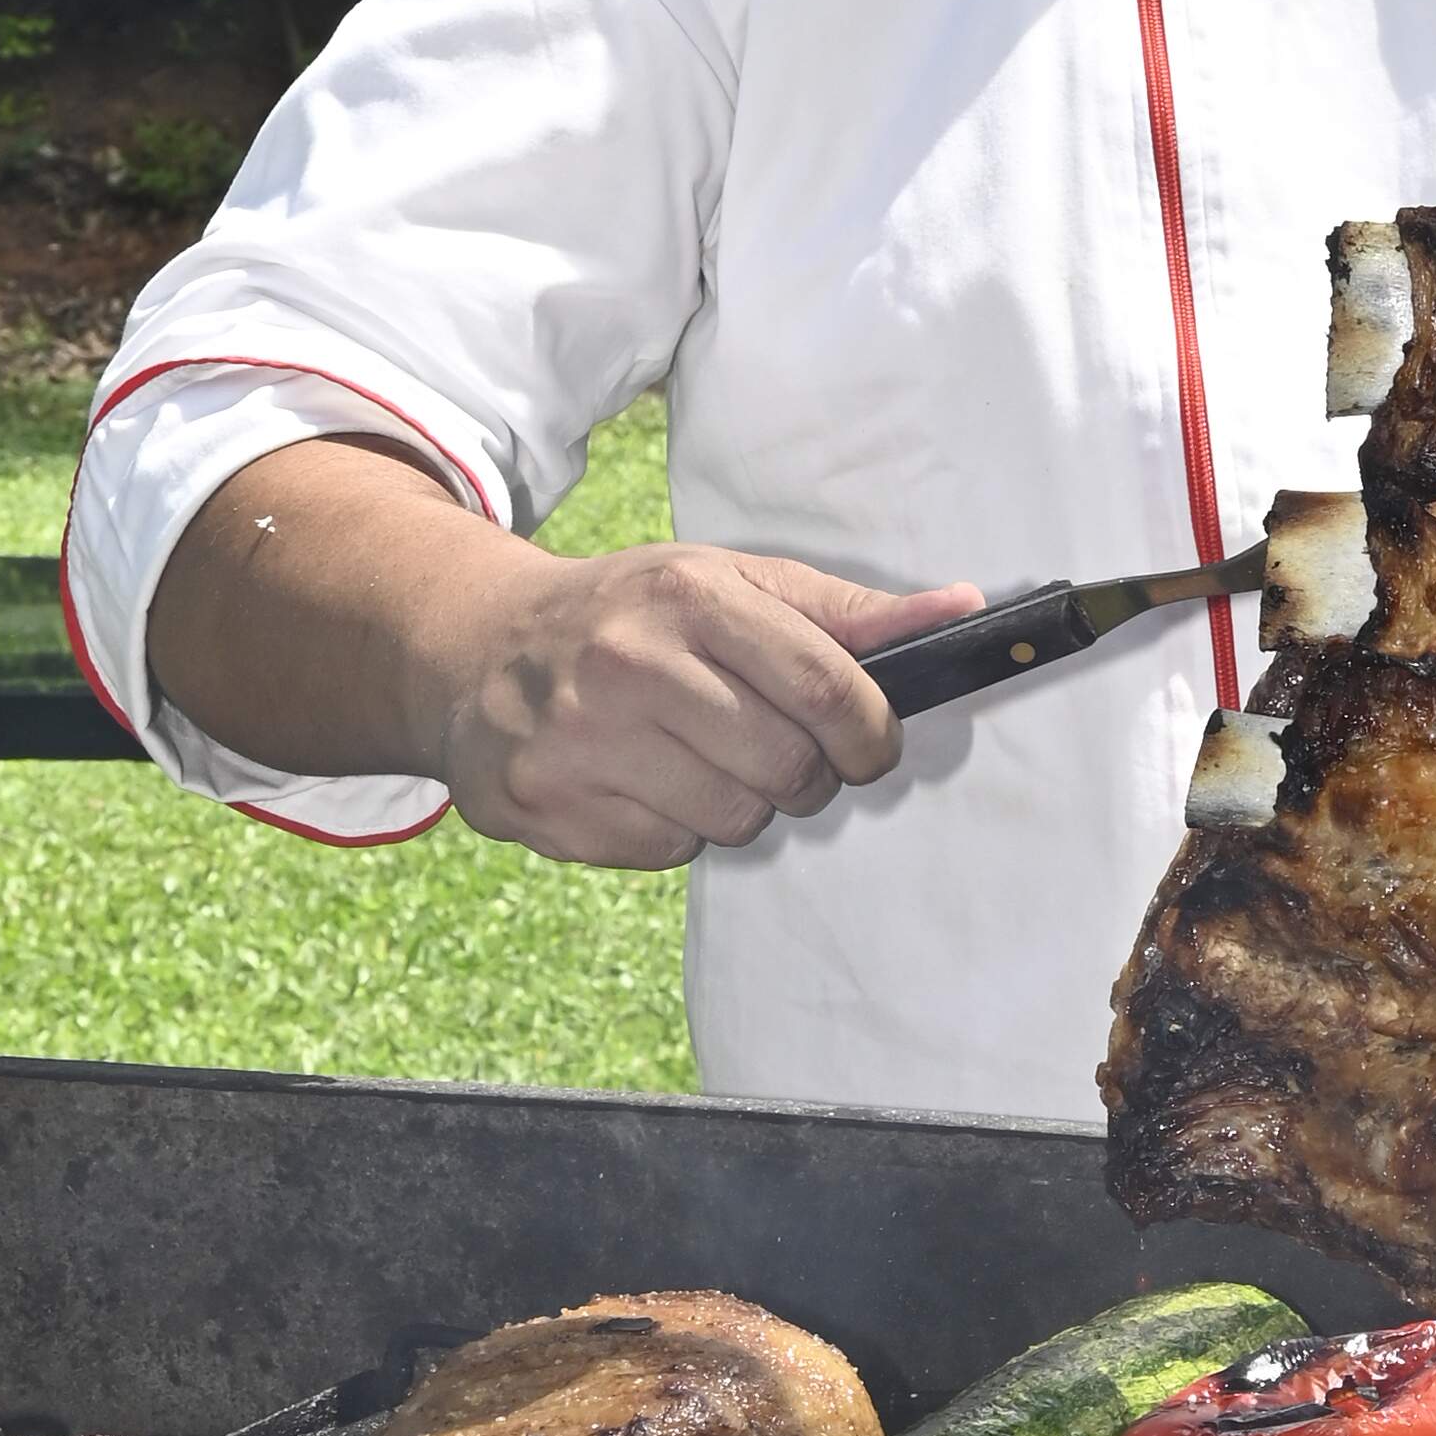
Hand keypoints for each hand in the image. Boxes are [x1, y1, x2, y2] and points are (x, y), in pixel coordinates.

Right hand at [432, 541, 984, 866]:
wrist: (475, 649)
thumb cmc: (631, 615)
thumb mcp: (730, 583)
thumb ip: (845, 610)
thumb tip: (960, 611)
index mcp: (692, 597)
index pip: (833, 692)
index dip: (872, 736)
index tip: (869, 746)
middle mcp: (631, 664)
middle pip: (789, 769)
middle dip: (806, 775)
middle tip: (777, 754)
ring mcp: (581, 740)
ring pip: (734, 820)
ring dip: (740, 804)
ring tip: (700, 759)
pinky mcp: (548, 806)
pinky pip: (669, 851)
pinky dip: (675, 829)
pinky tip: (642, 781)